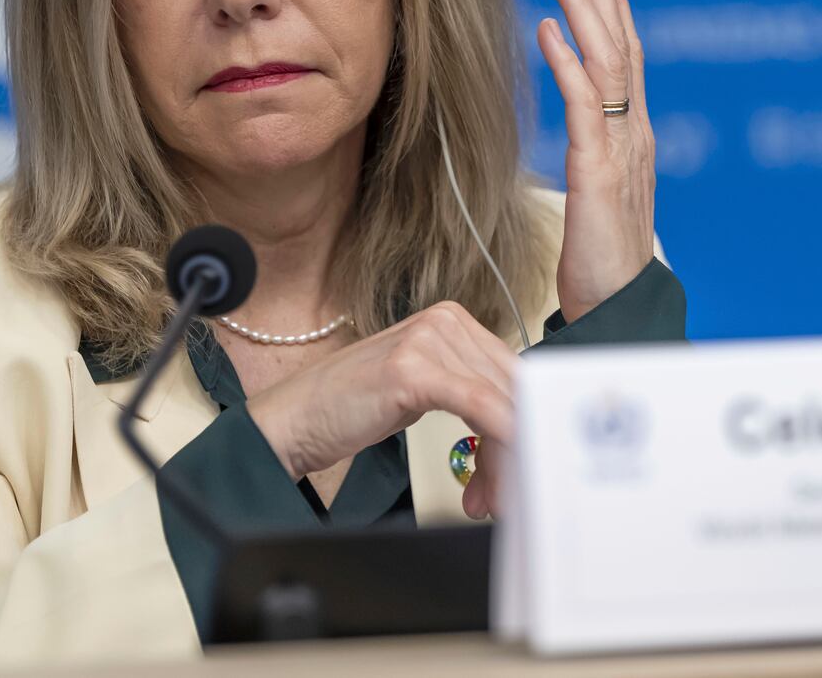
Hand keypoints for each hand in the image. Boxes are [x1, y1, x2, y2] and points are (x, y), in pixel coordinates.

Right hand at [245, 301, 516, 518]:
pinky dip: (498, 441)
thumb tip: (521, 425)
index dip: (528, 423)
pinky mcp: (413, 368)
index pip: (513, 375)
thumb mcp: (422, 390)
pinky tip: (497, 475)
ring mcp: (429, 340)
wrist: (292, 420)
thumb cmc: (350, 408)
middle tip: (507, 498)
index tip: (530, 465)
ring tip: (484, 501)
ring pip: (499, 403)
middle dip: (515, 450)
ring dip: (501, 462)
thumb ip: (468, 393)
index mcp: (453, 320)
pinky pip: (478, 405)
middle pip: (511, 389)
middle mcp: (446, 321)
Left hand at [537, 0, 655, 323]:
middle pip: (624, 44)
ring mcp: (622, 151)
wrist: (619, 312)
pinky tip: (548, 30)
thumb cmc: (602, 263)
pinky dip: (568, 63)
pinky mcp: (600, 173)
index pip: (625, 57)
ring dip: (585, 9)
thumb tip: (588, 128)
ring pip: (608, 63)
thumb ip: (598, 155)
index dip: (611, 6)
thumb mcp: (600, 196)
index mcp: (633, 135)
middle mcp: (635, 133)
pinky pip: (586, 107)